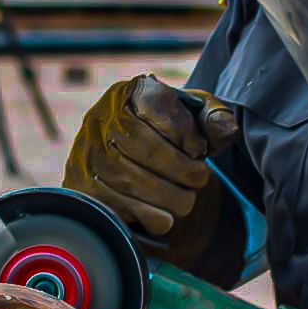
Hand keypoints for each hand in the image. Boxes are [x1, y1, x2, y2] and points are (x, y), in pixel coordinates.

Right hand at [62, 74, 237, 262]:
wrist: (128, 160)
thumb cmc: (169, 136)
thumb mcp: (194, 118)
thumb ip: (214, 118)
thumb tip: (225, 128)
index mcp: (130, 92)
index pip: (156, 102)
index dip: (184, 130)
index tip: (199, 148)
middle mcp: (101, 118)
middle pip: (141, 144)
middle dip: (180, 168)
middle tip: (200, 179)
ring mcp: (87, 154)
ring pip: (127, 178)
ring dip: (167, 196)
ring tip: (186, 200)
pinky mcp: (82, 188)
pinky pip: (115, 206)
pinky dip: (148, 216)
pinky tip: (165, 216)